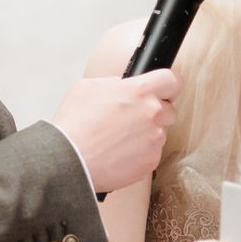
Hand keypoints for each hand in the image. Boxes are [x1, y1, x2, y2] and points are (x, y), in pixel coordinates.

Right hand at [52, 69, 181, 192]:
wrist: (68, 159)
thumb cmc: (73, 125)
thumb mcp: (87, 87)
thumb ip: (114, 83)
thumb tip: (123, 87)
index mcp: (138, 91)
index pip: (172, 80)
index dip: (168, 85)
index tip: (164, 90)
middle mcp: (152, 114)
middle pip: (169, 109)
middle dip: (154, 113)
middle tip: (130, 120)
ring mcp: (154, 139)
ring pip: (159, 133)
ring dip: (144, 135)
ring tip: (116, 140)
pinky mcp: (150, 161)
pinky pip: (150, 154)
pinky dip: (138, 154)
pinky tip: (117, 153)